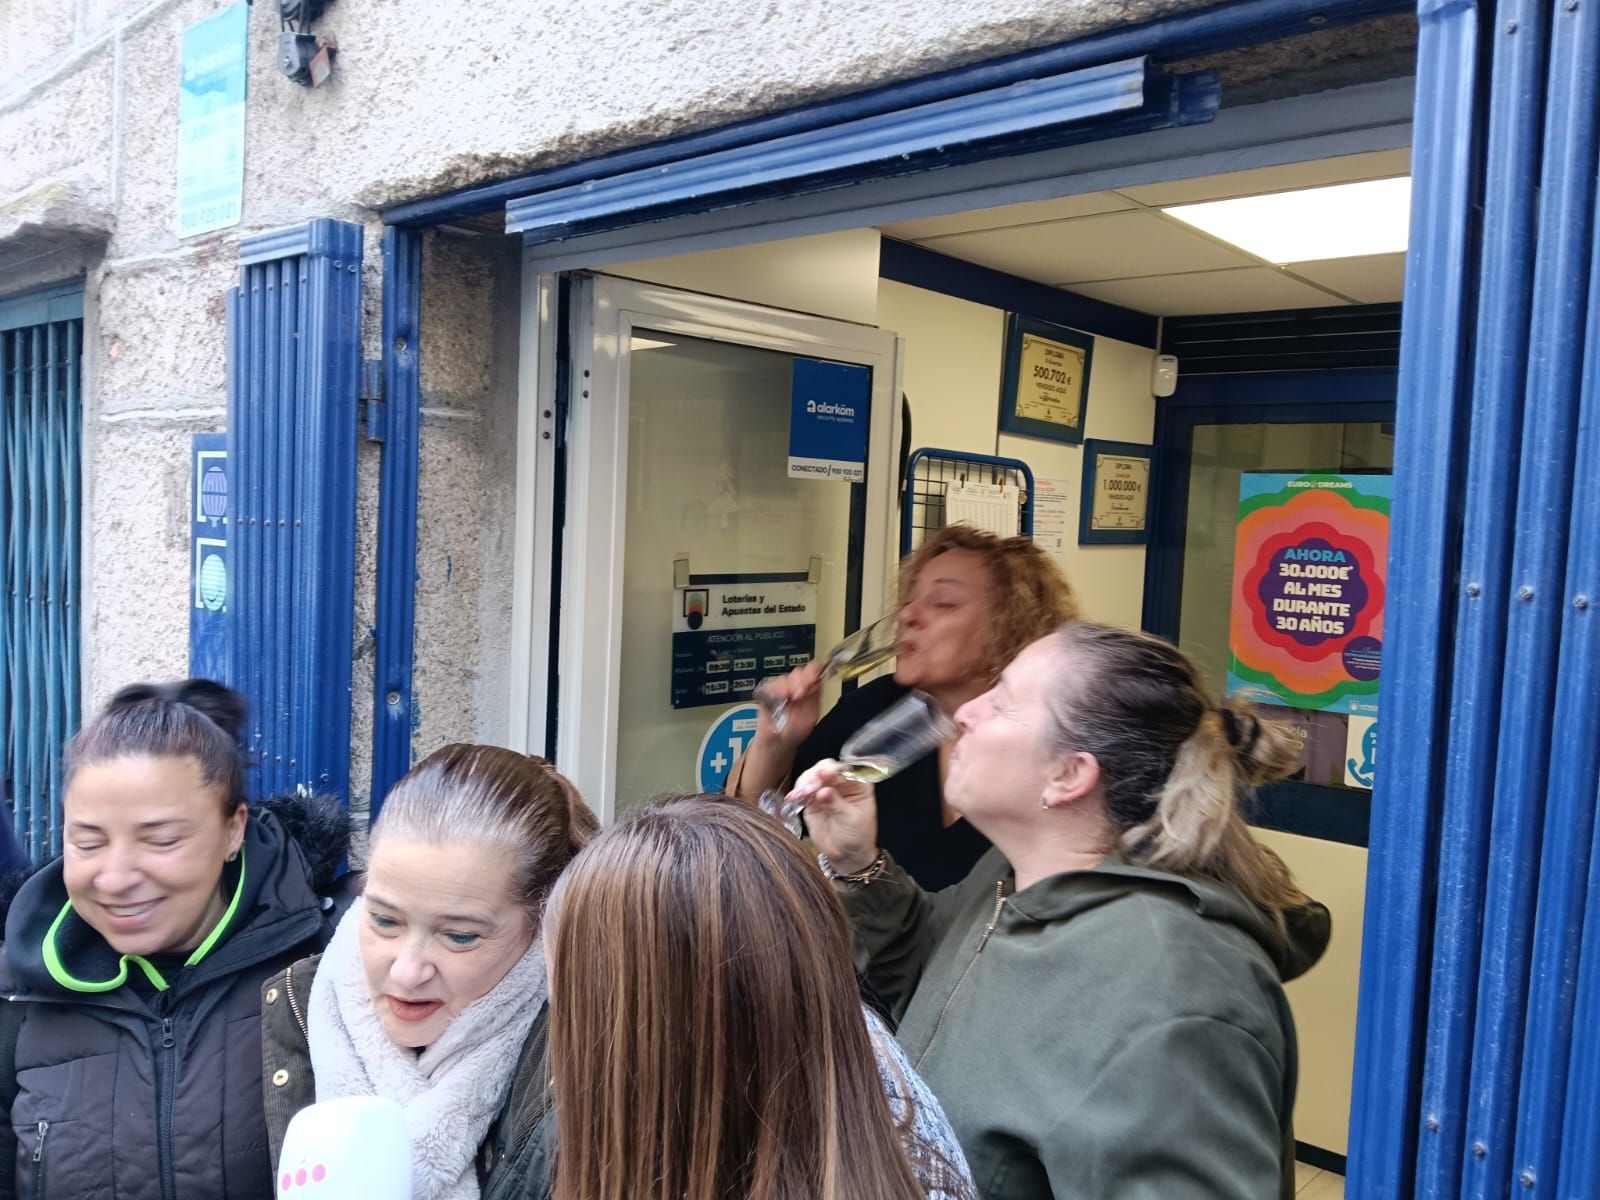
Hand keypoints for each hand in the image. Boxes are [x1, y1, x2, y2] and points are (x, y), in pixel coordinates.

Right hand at [755, 660, 824, 747]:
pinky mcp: (766, 692)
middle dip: (800, 681)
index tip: (813, 677)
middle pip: (798, 672)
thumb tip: (817, 682)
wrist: (778, 742)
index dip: (813, 671)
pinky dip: (775, 689)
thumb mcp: (811, 715)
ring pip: (784, 678)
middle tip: (800, 693)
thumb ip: (815, 697)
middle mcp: (795, 686)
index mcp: (809, 689)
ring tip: (789, 697)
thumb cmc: (795, 730)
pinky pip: (769, 685)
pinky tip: (779, 697)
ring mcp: (780, 688)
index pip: (813, 671)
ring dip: (787, 686)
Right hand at [790, 758, 878, 873]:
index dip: (834, 769)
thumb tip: (823, 791)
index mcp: (858, 783)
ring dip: (805, 782)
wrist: (847, 855)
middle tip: (811, 786)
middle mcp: (841, 782)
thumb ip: (837, 804)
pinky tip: (794, 797)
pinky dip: (797, 792)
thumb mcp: (852, 820)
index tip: (825, 774)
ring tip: (802, 794)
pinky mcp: (812, 800)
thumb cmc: (858, 836)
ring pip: (812, 776)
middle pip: (826, 768)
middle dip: (816, 774)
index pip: (846, 768)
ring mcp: (825, 790)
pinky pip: (802, 791)